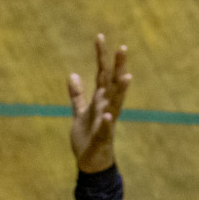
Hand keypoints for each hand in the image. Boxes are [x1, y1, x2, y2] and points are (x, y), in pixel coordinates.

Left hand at [67, 33, 131, 173]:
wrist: (90, 162)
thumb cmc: (87, 137)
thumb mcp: (79, 112)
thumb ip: (77, 95)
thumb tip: (72, 74)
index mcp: (101, 100)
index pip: (102, 74)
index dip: (101, 56)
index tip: (100, 37)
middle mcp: (107, 107)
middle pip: (113, 84)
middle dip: (118, 67)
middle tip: (123, 47)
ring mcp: (106, 122)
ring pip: (115, 103)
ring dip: (121, 90)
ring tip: (126, 76)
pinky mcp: (102, 138)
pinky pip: (105, 129)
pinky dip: (107, 123)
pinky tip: (108, 116)